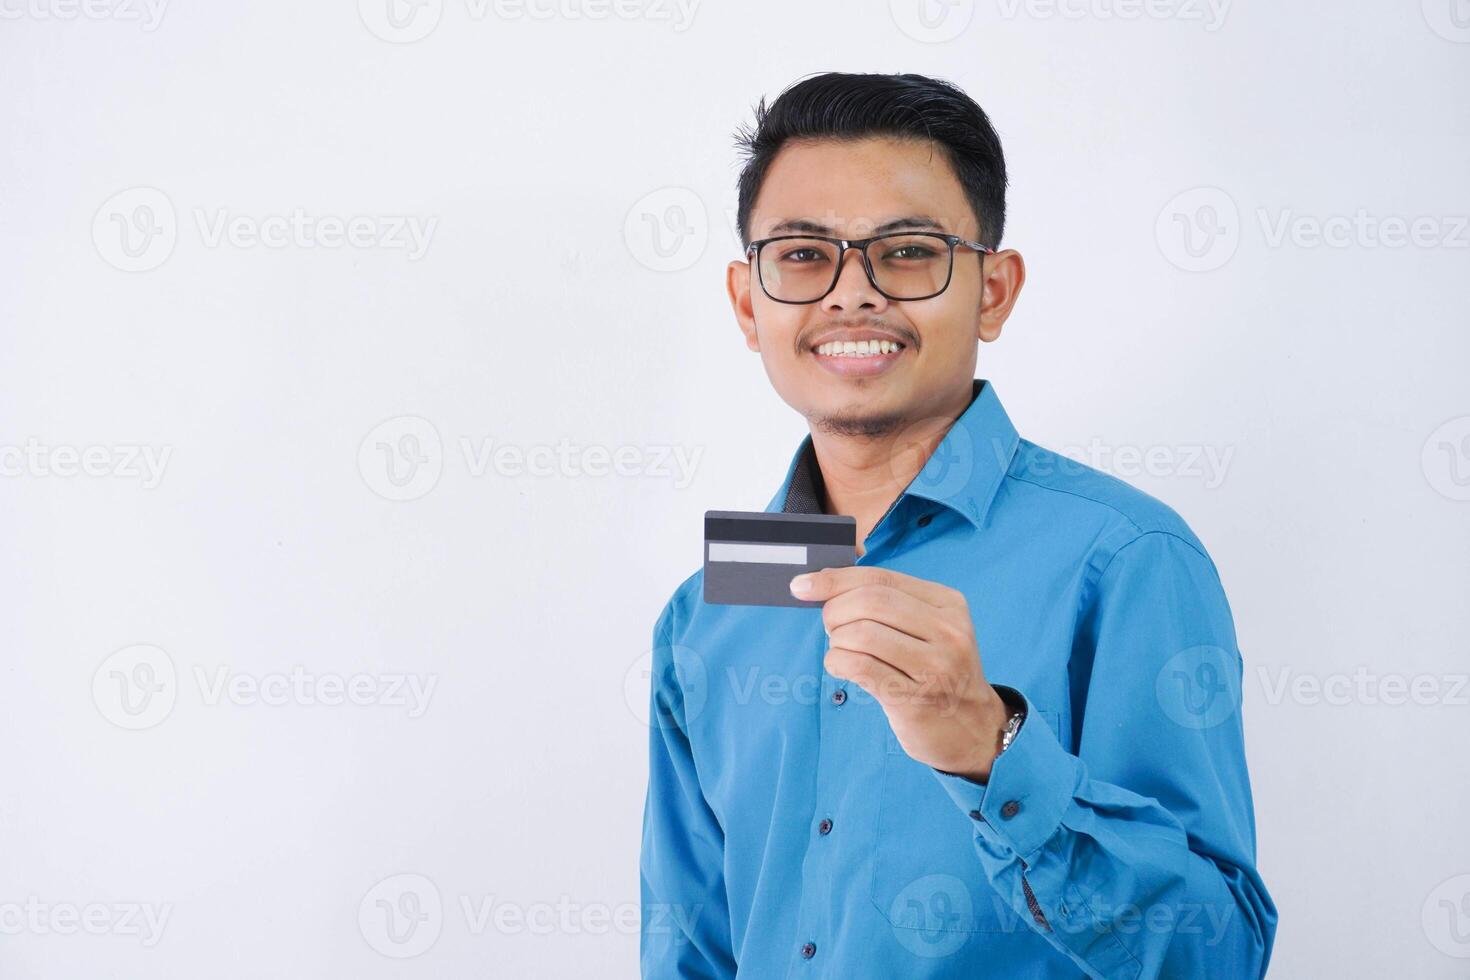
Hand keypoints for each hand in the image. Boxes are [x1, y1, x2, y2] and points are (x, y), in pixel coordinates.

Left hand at [790, 566, 1010, 781]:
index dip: (835, 580)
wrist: (972, 729)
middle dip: (834, 611)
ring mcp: (935, 666)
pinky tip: (841, 666)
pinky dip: (837, 661)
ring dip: (837, 640)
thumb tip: (824, 581)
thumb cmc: (937, 672)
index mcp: (948, 604)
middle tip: (830, 627)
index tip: (802, 585)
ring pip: (861, 634)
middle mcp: (947, 632)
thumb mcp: (928, 629)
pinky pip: (859, 667)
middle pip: (869, 602)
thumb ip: (887, 603)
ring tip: (842, 649)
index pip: (881, 579)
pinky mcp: (915, 698)